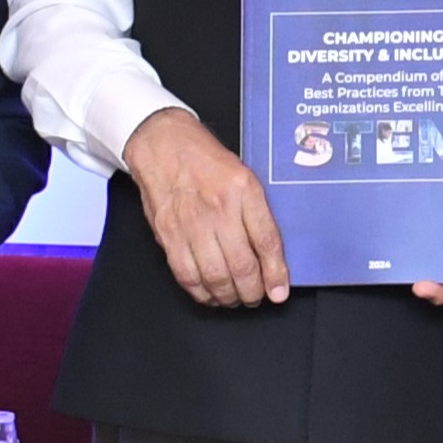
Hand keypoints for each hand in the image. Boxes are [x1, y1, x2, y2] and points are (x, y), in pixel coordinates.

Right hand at [123, 110, 289, 307]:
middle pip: (242, 265)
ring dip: (230, 296)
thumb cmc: (205, 159)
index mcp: (243, 190)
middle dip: (253, 292)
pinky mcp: (169, 234)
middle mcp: (218, 207)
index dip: (276, 273)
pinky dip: (202, 293)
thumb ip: (257, 211)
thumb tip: (271, 252)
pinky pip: (187, 275)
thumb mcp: (244, 175)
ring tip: (236, 298)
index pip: (266, 241)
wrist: (163, 144)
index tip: (279, 291)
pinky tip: (211, 294)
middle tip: (257, 297)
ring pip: (215, 276)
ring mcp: (191, 223)